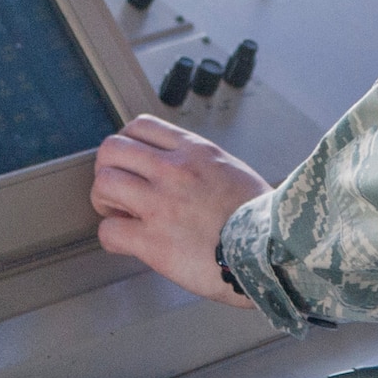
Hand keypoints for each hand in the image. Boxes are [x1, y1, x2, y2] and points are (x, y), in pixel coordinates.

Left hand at [92, 115, 265, 308]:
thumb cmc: (260, 217)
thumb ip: (199, 163)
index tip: (131, 163)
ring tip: (121, 215)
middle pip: (112, 149)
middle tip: (119, 190)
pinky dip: (112, 237)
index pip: (140, 126)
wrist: (273, 252)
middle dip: (109, 169)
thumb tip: (178, 168)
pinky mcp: (153, 242)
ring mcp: (160, 205)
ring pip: (103, 184)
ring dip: (105, 201)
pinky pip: (108, 232)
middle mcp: (173, 171)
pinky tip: (128, 242)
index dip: (127, 144)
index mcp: (195, 151)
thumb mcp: (231, 170)